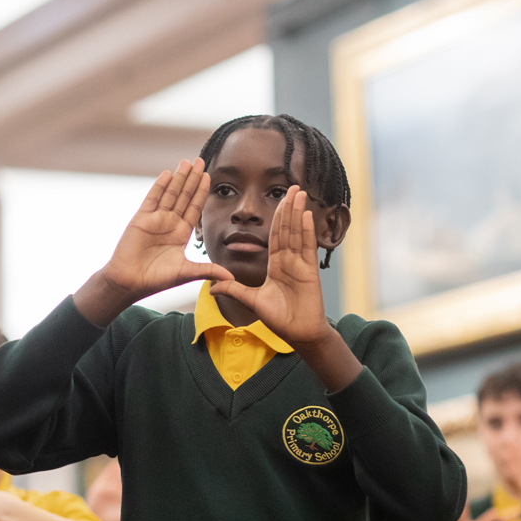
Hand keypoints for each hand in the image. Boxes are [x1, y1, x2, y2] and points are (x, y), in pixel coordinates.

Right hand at [76, 159, 230, 324]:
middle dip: (192, 179)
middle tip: (200, 160)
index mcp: (181, 234)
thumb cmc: (155, 279)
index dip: (201, 192)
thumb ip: (207, 270)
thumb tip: (231, 276)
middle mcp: (169, 223)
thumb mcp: (185, 273)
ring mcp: (155, 219)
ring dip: (178, 178)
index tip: (209, 177)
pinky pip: (152, 199)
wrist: (129, 282)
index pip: (195, 208)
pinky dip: (159, 186)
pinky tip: (167, 174)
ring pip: (169, 194)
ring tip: (186, 162)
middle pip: (184, 196)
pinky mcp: (141, 219)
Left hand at [210, 185, 330, 347]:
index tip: (278, 200)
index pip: (275, 236)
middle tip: (292, 186)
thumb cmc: (280, 319)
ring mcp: (301, 265)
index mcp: (276, 266)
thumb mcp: (252, 301)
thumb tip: (210, 288)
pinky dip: (306, 231)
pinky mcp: (310, 271)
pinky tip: (306, 214)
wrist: (299, 334)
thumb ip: (234, 291)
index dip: (276, 218)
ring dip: (298, 212)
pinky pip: (307, 247)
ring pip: (298, 234)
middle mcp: (290, 261)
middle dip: (289, 208)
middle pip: (288, 229)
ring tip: (299, 193)